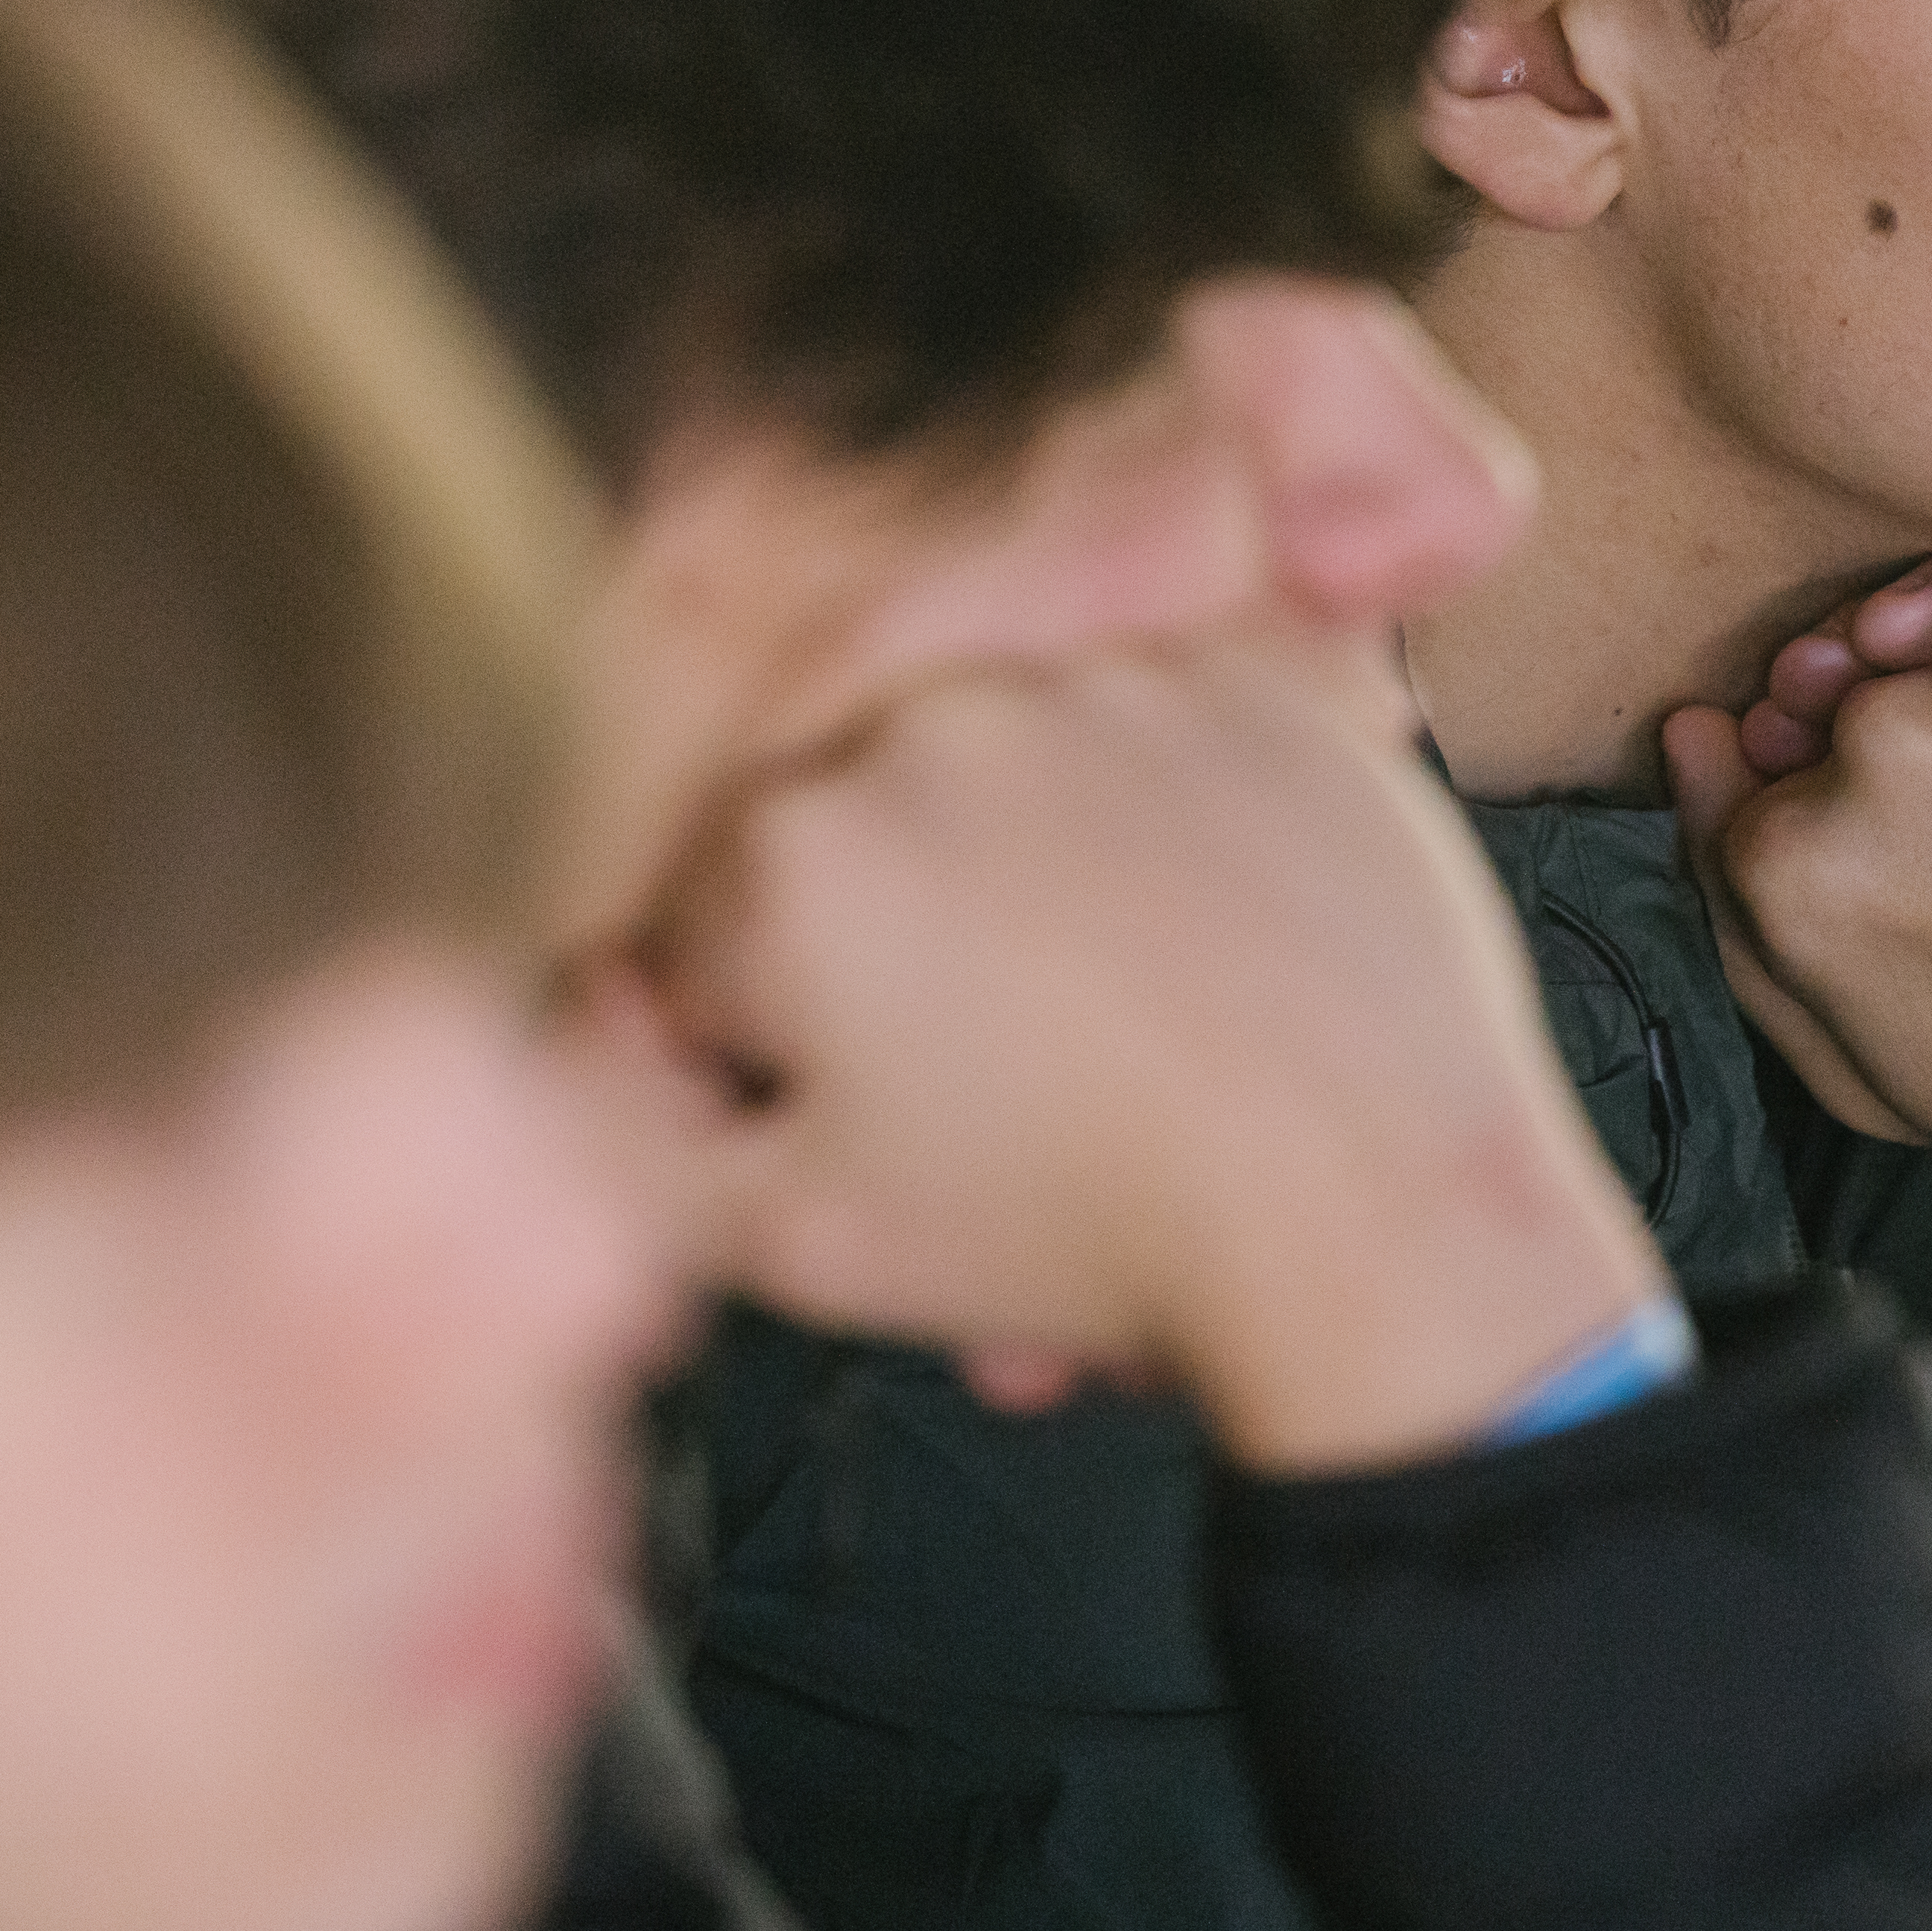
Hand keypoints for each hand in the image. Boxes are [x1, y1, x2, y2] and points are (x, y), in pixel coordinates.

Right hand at [624, 642, 1664, 1472]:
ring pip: (1013, 799)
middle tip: (981, 1112)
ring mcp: (1106, 687)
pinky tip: (1205, 966)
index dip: (758, 1055)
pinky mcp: (1256, 688)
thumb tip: (558, 1068)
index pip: (698, 940)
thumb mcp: (796, 1243)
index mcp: (786, 852)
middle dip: (894, 984)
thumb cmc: (1096, 1233)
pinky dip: (1170, 841)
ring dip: (1029, 910)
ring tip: (1104, 1057)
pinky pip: (1167, 748)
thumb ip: (619, 1142)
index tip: (834, 1120)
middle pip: (857, 857)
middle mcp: (932, 727)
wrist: (1373, 1208)